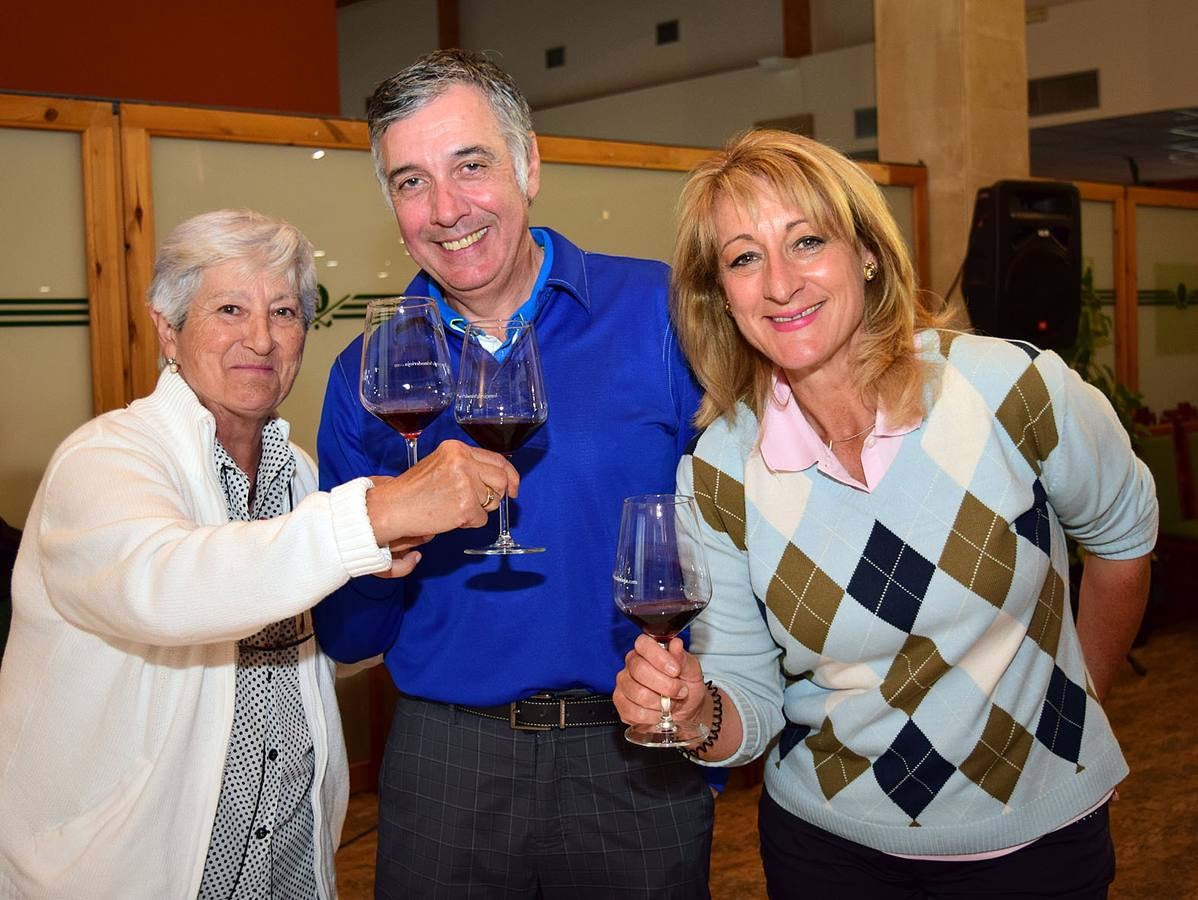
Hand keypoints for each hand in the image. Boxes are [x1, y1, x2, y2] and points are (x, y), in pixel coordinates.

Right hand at [365, 439, 517, 550]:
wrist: (393, 507)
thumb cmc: (413, 490)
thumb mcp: (440, 465)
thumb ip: (467, 466)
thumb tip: (496, 478)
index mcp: (457, 449)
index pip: (497, 459)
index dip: (509, 475)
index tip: (514, 488)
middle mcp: (463, 462)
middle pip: (501, 480)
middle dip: (495, 495)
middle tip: (480, 504)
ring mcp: (465, 484)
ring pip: (492, 501)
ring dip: (478, 510)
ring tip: (454, 507)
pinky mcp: (465, 506)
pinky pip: (481, 519)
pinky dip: (468, 523)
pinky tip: (450, 517)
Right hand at [613, 634, 706, 727]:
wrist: (687, 709)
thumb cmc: (687, 685)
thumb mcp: (691, 670)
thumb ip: (683, 658)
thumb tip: (676, 644)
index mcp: (647, 650)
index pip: (643, 644)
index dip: (659, 657)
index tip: (675, 670)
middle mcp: (632, 664)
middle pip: (640, 670)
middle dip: (665, 685)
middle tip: (680, 690)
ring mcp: (624, 684)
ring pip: (638, 693)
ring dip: (660, 703)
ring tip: (671, 703)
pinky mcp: (621, 704)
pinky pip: (633, 711)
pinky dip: (652, 716)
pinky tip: (659, 712)